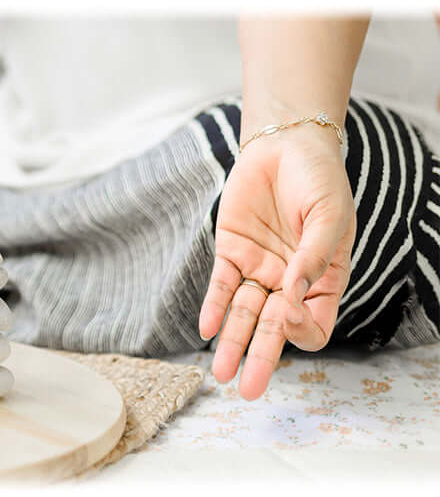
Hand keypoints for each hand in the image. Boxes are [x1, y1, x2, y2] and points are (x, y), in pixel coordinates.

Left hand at [198, 123, 355, 399]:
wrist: (286, 146)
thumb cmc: (319, 181)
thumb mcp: (329, 217)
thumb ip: (313, 257)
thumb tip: (293, 295)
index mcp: (323, 280)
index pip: (313, 324)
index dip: (301, 329)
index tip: (289, 313)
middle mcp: (289, 282)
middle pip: (273, 330)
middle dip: (260, 359)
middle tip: (247, 390)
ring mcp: (259, 269)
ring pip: (243, 315)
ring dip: (231, 343)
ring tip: (220, 373)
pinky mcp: (231, 252)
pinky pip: (221, 286)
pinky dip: (213, 307)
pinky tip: (207, 329)